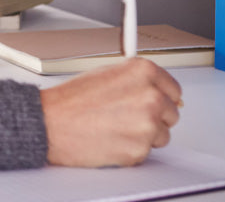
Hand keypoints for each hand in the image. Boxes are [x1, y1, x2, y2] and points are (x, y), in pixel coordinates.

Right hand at [40, 57, 182, 166]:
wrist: (50, 123)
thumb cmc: (71, 100)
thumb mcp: (106, 74)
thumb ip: (136, 81)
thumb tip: (157, 91)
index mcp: (143, 72)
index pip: (174, 89)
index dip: (161, 97)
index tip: (153, 102)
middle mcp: (151, 96)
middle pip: (171, 113)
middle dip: (153, 117)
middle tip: (126, 117)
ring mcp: (147, 124)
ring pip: (161, 135)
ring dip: (143, 135)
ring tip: (114, 127)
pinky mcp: (140, 149)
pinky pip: (145, 152)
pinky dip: (131, 149)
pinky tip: (110, 139)